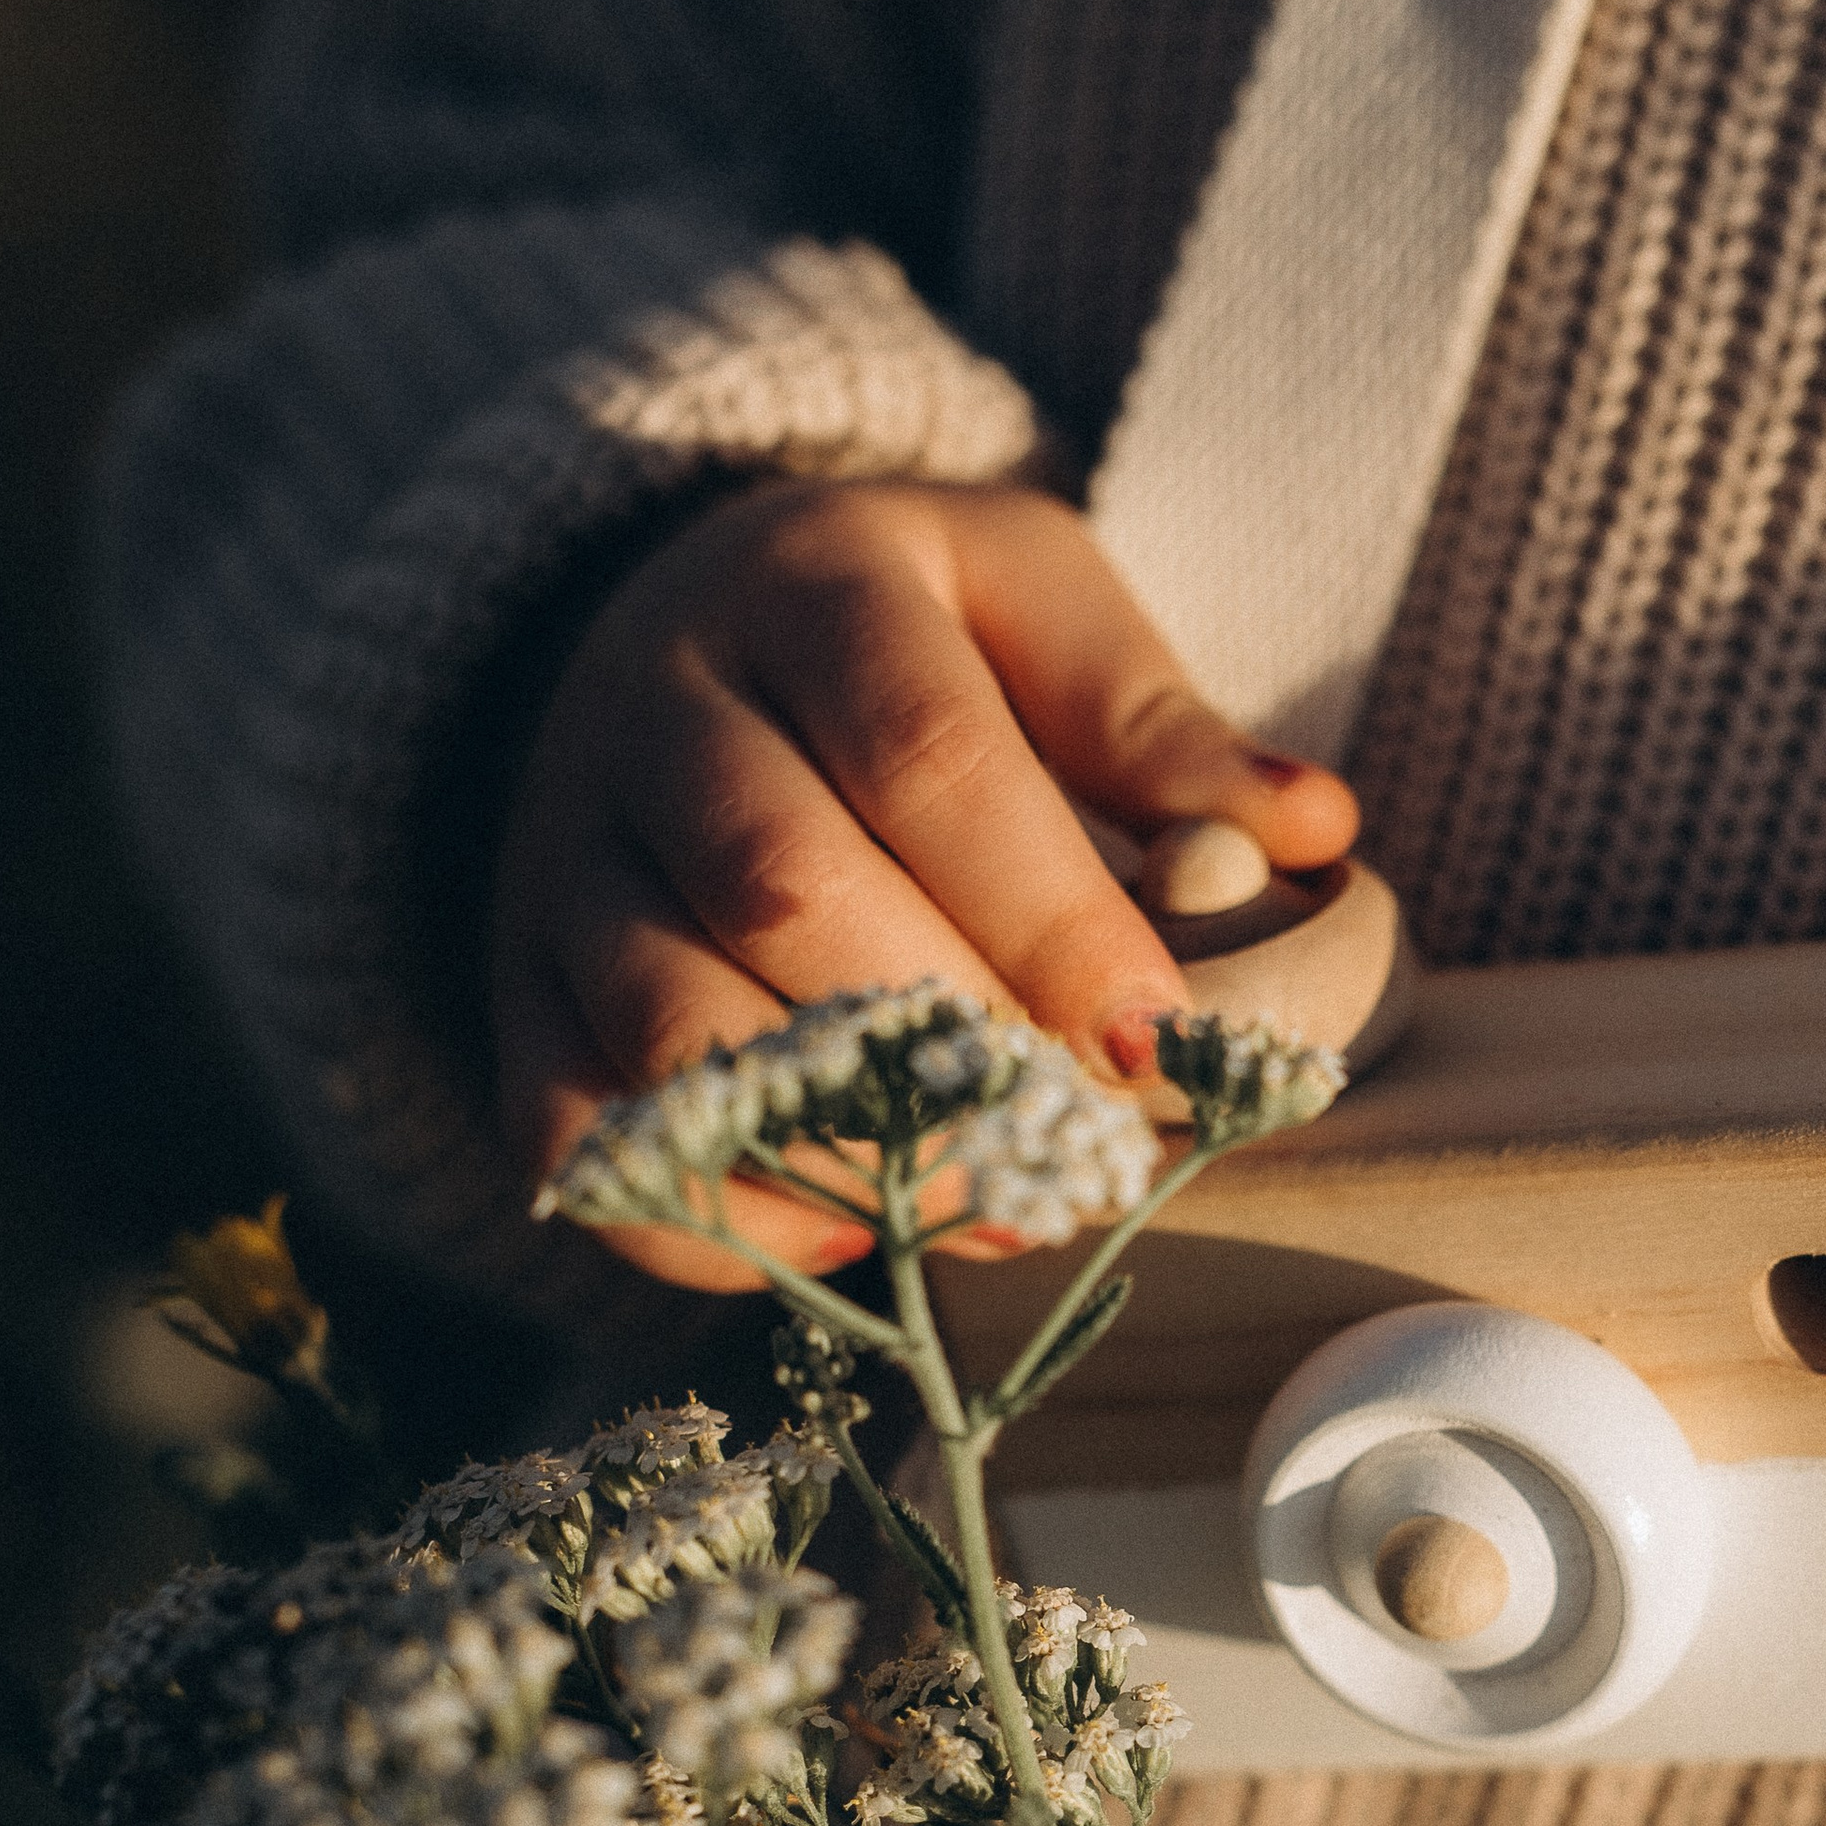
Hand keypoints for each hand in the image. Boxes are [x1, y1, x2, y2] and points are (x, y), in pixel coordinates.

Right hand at [492, 476, 1355, 1290]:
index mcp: (811, 585)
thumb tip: (1309, 827)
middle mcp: (654, 707)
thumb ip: (1156, 722)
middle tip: (1079, 1142)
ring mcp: (562, 854)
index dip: (1052, 917)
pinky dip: (708, 1212)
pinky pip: (576, 1127)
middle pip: (784, 887)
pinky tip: (845, 1241)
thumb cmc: (906, 643)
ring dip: (843, 1143)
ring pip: (668, 1019)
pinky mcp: (516, 984)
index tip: (1159, 1044)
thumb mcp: (1034, 611)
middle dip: (954, 1039)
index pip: (927, 756)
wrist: (672, 633)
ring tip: (987, 1207)